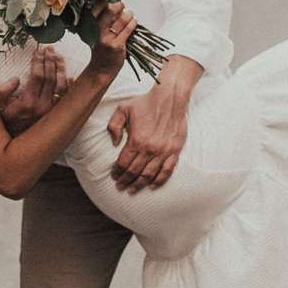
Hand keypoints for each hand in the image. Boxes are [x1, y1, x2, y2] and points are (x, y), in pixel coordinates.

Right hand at [0, 47, 68, 133]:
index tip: (38, 50)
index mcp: (28, 102)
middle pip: (51, 78)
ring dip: (61, 69)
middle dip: (50, 60)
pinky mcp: (57, 115)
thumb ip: (2, 93)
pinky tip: (69, 74)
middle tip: (50, 49)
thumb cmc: (4, 121)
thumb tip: (14, 80)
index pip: (37, 76)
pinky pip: (67, 98)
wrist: (14, 144)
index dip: (39, 61)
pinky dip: (69, 85)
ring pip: (61, 86)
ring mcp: (52, 111)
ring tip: (59, 56)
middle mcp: (42, 106)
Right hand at [87, 2, 135, 76]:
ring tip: (129, 13)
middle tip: (121, 5)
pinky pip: (128, 29)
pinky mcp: (117, 46)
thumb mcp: (95, 34)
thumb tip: (114, 4)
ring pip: (121, 19)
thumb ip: (101, 21)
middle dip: (118, 5)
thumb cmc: (100, 50)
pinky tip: (134, 21)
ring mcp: (107, 39)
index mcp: (89, 27)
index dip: (105, 0)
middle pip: (109, 10)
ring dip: (128, 14)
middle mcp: (96, 32)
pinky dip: (133, 23)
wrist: (101, 70)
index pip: (95, 8)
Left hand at [105, 56, 203, 192]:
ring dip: (139, 185)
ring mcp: (163, 151)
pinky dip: (159, 181)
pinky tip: (152, 186)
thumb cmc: (146, 103)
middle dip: (125, 181)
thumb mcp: (123, 109)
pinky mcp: (174, 151)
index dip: (116, 172)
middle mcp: (149, 149)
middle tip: (120, 187)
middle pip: (134, 172)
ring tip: (132, 190)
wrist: (170, 97)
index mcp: (136, 140)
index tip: (113, 176)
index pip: (123, 163)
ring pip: (149, 175)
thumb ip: (114, 126)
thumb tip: (114, 143)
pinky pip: (167, 171)